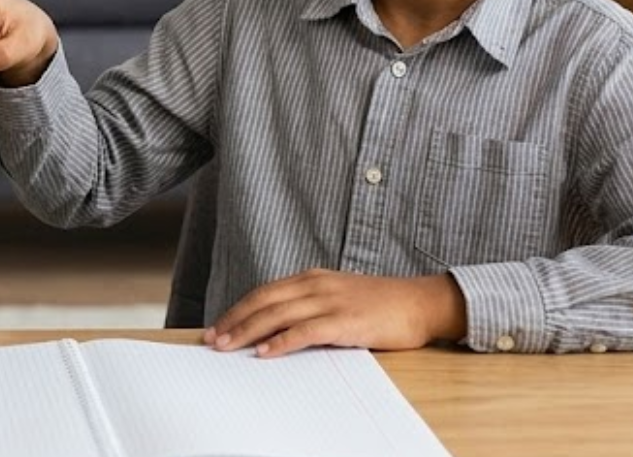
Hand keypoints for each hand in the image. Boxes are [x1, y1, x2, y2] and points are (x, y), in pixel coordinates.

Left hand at [204, 269, 465, 357]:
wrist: (421, 302)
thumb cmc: (381, 304)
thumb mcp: (338, 296)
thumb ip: (310, 305)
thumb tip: (278, 327)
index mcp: (312, 278)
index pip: (264, 292)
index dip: (238, 309)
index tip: (218, 326)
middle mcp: (316, 285)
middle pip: (264, 301)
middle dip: (234, 321)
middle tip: (212, 340)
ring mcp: (330, 301)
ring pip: (278, 315)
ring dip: (248, 331)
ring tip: (228, 347)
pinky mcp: (345, 321)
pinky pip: (305, 331)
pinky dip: (282, 342)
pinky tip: (265, 353)